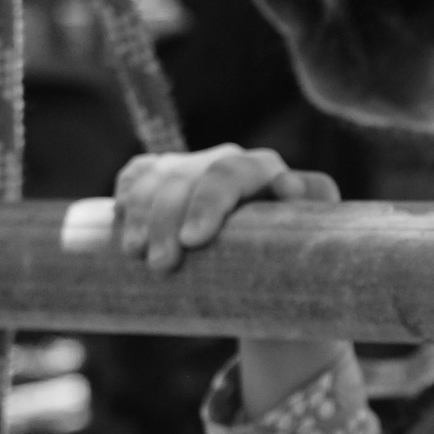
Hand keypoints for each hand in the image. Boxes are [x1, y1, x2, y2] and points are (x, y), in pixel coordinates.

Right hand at [113, 145, 338, 270]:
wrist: (274, 271)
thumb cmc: (296, 258)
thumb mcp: (312, 239)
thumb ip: (313, 208)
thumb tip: (291, 188)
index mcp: (264, 171)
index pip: (230, 174)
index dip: (207, 201)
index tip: (194, 241)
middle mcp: (226, 162)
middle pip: (185, 178)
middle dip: (166, 219)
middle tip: (162, 265)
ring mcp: (193, 168)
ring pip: (156, 178)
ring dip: (140, 215)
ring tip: (136, 255)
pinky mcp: (166, 179)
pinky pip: (137, 175)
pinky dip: (125, 195)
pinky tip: (120, 222)